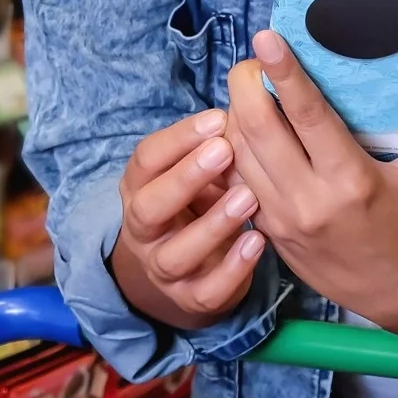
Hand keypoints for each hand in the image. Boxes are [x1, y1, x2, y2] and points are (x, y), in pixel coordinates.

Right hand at [110, 110, 264, 330]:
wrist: (190, 269)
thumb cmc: (198, 202)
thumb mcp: (197, 172)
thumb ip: (213, 146)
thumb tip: (250, 99)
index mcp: (140, 188)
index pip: (146, 160)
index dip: (178, 139)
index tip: (218, 118)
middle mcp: (143, 230)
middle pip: (149, 207)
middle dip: (184, 178)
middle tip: (224, 151)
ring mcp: (164, 268)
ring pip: (176, 254)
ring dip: (212, 225)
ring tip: (248, 198)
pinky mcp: (191, 299)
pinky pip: (207, 290)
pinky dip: (232, 268)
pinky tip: (258, 241)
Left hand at [224, 32, 397, 332]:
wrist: (397, 291)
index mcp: (352, 181)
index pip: (307, 117)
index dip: (283, 73)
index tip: (266, 37)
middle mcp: (309, 201)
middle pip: (256, 128)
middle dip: (245, 83)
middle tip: (254, 58)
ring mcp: (282, 219)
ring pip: (237, 151)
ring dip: (236, 111)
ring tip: (251, 86)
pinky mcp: (267, 229)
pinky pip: (237, 177)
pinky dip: (235, 146)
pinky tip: (248, 125)